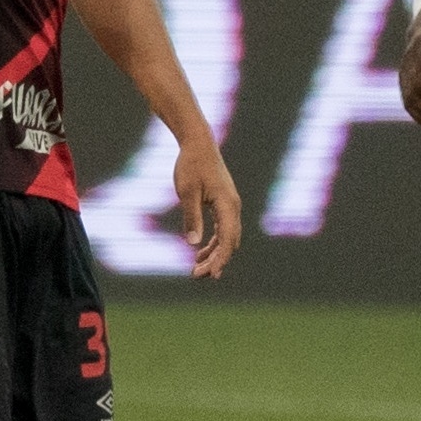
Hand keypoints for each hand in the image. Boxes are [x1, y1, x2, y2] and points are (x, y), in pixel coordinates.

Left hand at [174, 132, 240, 278]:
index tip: (210, 275)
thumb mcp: (187, 192)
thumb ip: (192, 217)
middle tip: (196, 276)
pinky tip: (200, 253)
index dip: (220, 260)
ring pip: (227, 238)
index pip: (228, 239)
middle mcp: (233, 207)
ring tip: (197, 269)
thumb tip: (192, 244)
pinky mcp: (223, 204)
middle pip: (230, 242)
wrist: (198, 144)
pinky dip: (213, 243)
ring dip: (214, 255)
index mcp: (228, 205)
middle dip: (216, 261)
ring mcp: (230, 206)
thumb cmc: (191, 165)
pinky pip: (223, 230)